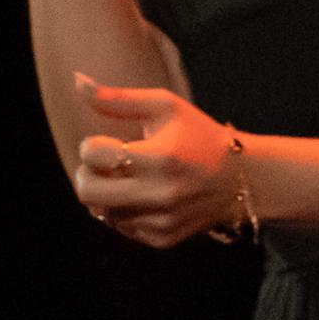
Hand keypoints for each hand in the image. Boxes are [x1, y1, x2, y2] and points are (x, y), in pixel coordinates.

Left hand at [70, 73, 244, 248]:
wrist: (241, 179)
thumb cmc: (198, 134)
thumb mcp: (164, 107)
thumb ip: (117, 97)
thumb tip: (76, 80)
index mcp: (160, 157)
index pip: (93, 154)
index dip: (92, 146)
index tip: (109, 142)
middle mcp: (161, 193)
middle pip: (87, 193)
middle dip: (87, 175)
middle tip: (104, 165)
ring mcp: (161, 220)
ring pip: (102, 211)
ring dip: (108, 194)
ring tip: (132, 179)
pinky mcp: (161, 238)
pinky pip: (120, 227)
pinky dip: (124, 211)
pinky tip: (145, 196)